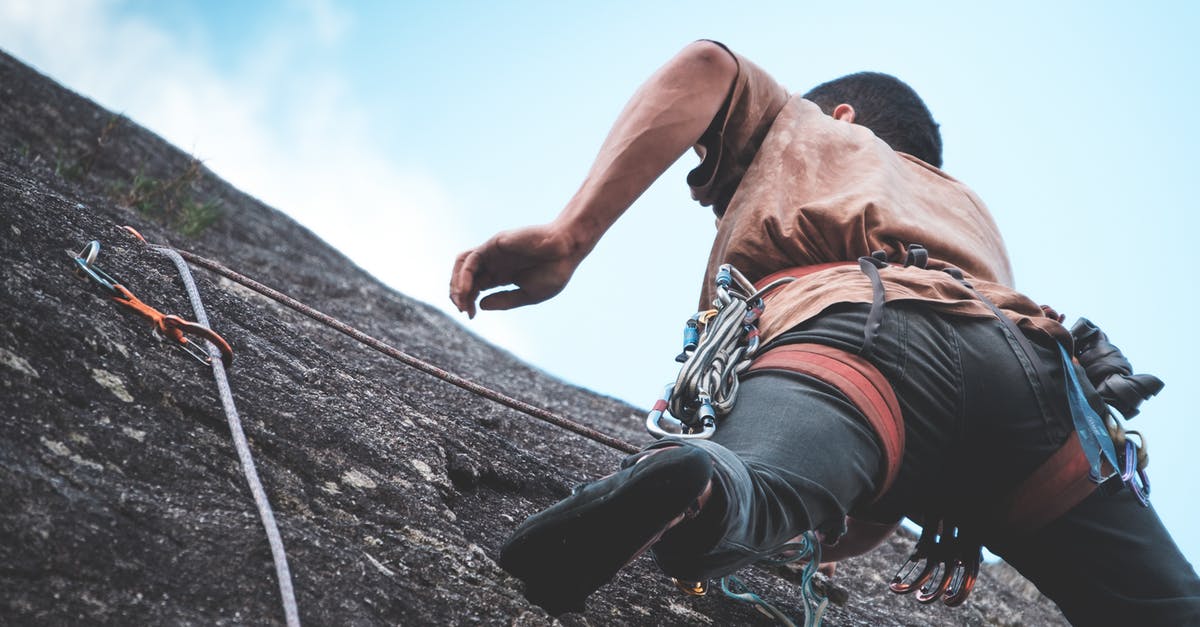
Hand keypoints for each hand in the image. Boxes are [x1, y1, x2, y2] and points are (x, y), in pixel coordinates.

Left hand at [449, 224, 583, 317]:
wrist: (566, 249)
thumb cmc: (554, 271)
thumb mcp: (529, 294)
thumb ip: (505, 301)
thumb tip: (479, 305)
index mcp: (502, 277)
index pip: (475, 289)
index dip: (468, 302)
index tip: (471, 316)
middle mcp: (494, 264)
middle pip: (465, 278)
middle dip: (459, 295)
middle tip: (463, 310)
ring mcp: (492, 254)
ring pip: (462, 266)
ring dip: (455, 283)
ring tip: (460, 300)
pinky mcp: (492, 244)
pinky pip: (470, 259)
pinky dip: (463, 275)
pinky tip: (465, 289)